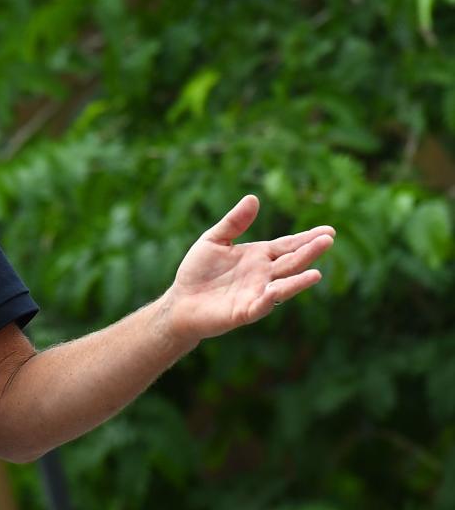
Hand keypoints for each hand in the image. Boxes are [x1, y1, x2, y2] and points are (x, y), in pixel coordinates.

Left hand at [164, 195, 334, 342]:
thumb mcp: (214, 240)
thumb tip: (253, 198)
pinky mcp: (245, 311)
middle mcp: (263, 275)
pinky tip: (277, 290)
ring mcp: (257, 293)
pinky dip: (270, 298)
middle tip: (328, 240)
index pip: (288, 245)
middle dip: (309, 252)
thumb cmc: (198, 271)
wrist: (181, 302)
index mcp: (259, 256)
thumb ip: (234, 222)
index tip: (328, 231)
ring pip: (283, 285)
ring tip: (316, 273)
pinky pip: (261, 305)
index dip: (307, 238)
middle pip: (291, 262)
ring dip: (299, 280)